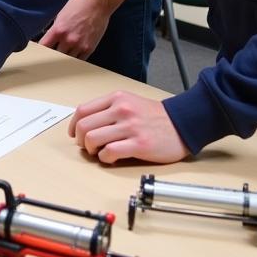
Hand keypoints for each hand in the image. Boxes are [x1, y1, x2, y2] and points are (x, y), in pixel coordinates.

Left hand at [38, 0, 111, 59]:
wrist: (98, 2)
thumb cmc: (79, 3)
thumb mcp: (60, 12)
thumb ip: (53, 25)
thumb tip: (46, 34)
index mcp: (58, 30)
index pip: (44, 46)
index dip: (40, 49)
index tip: (40, 49)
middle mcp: (68, 40)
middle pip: (55, 55)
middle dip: (52, 52)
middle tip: (52, 51)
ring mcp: (80, 45)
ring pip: (67, 59)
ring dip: (64, 56)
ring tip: (63, 52)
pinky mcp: (90, 48)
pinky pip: (79, 60)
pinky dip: (75, 58)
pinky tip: (73, 54)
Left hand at [68, 91, 188, 163]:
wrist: (182, 123)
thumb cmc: (154, 116)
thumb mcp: (129, 102)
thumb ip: (108, 109)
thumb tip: (85, 124)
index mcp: (117, 98)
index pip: (83, 110)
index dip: (74, 125)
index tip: (75, 134)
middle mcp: (121, 109)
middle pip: (84, 126)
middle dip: (81, 140)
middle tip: (87, 146)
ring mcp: (130, 127)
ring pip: (93, 139)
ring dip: (91, 150)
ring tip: (99, 152)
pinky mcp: (139, 144)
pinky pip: (109, 152)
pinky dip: (105, 158)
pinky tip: (111, 157)